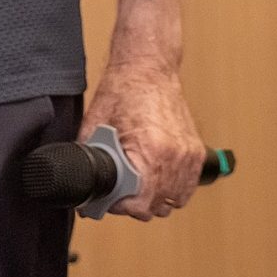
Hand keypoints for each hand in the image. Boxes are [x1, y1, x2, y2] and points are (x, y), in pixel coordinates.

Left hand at [80, 58, 204, 220]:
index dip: (121, 207)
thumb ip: (89, 155)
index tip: (110, 200)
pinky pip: (188, 187)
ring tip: (137, 187)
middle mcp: (174, 155)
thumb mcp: (95, 124)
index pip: (141, 203)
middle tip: (119, 193)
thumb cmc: (123, 90)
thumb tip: (80, 179)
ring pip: (175, 201)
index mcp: (150, 150)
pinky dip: (173, 190)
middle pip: (157, 206)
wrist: (149, 69)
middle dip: (135, 205)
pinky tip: (156, 181)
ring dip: (155, 200)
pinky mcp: (196, 152)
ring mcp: (188, 155)